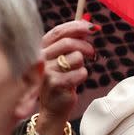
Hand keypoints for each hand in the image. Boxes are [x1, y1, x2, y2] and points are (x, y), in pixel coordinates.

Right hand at [37, 19, 98, 134]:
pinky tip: (74, 83)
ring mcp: (47, 71)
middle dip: (86, 46)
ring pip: (77, 57)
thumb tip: (88, 26)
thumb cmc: (60, 81)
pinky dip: (82, 76)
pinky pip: (80, 72)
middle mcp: (41, 58)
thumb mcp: (62, 59)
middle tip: (92, 53)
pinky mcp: (56, 83)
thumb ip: (71, 43)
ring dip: (82, 65)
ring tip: (75, 73)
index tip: (92, 27)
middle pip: (69, 43)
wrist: (52, 108)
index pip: (59, 31)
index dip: (76, 26)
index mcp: (41, 49)